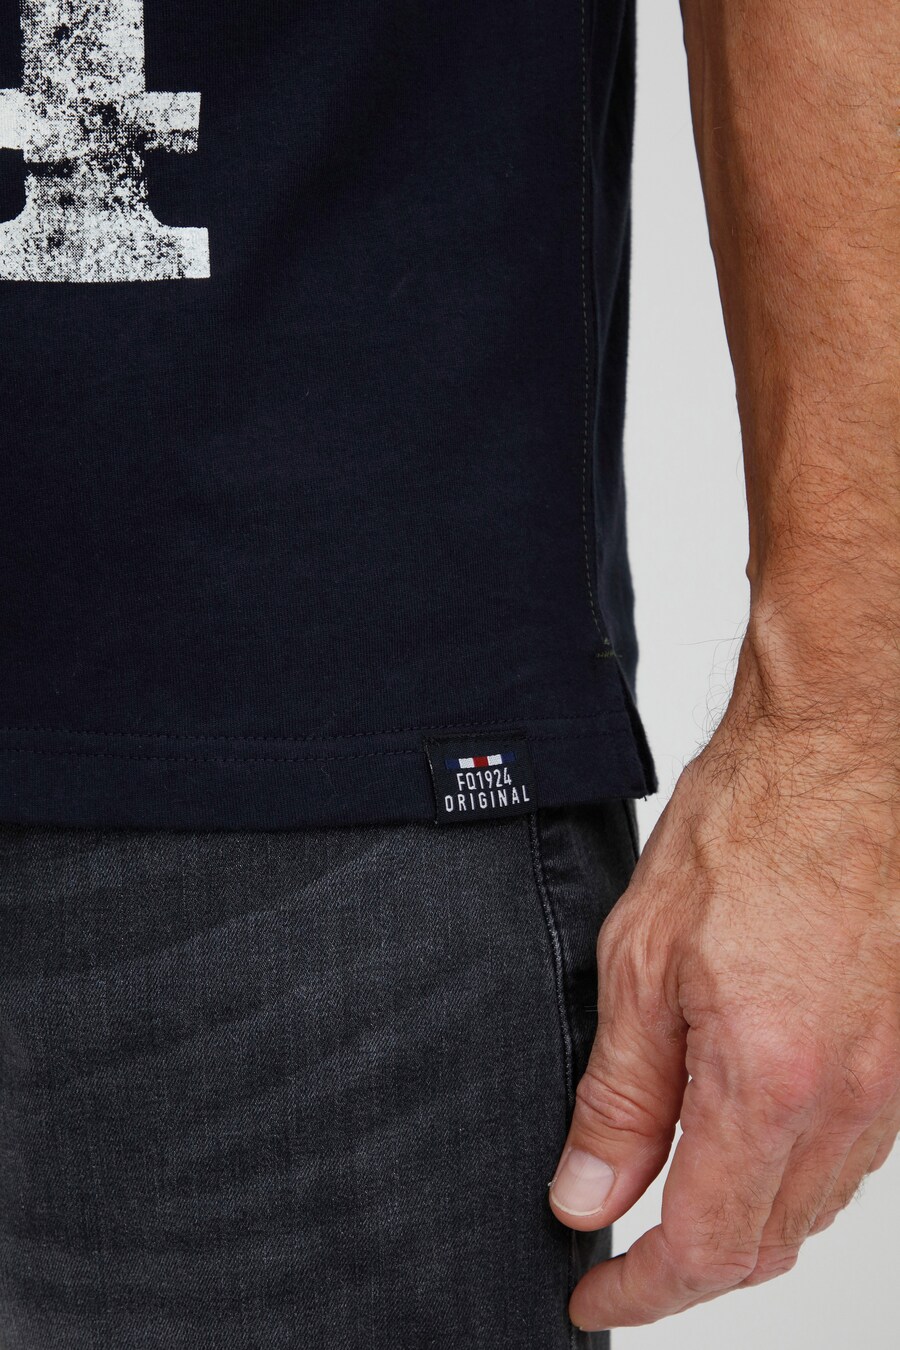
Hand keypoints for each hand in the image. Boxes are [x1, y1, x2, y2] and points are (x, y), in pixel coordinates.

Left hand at [548, 628, 899, 1330]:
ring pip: (814, 1203)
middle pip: (766, 1243)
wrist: (842, 754)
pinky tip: (752, 1132)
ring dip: (744, 1220)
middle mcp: (849, 1098)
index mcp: (769, 1081)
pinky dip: (794, 1169)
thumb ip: (619, 1096)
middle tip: (621, 1253)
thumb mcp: (640, 959)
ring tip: (675, 1195)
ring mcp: (894, 1078)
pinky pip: (855, 1150)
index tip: (594, 1299)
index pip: (703, 1248)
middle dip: (688, 1267)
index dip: (639, 1294)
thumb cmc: (746, 830)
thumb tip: (588, 1197)